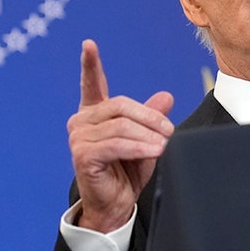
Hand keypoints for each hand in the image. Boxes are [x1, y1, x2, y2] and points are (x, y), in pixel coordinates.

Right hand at [66, 40, 173, 231]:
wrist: (114, 206)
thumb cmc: (126, 173)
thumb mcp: (145, 140)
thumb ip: (151, 118)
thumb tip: (166, 96)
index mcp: (94, 114)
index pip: (92, 84)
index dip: (90, 64)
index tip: (89, 45)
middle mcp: (82, 122)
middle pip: (120, 105)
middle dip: (149, 117)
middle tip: (170, 129)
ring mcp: (79, 138)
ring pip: (121, 126)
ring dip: (148, 135)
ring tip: (165, 144)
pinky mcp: (83, 155)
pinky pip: (116, 144)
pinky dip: (139, 147)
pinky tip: (154, 151)